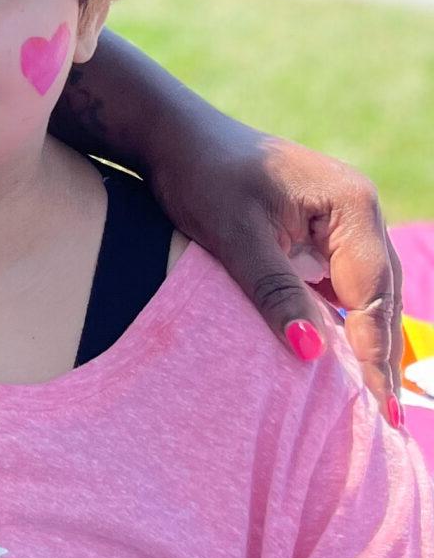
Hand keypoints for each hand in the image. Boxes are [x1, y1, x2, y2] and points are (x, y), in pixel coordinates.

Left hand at [148, 121, 403, 416]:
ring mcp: (342, 224)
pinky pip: (340, 288)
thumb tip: (311, 353)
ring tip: (369, 405)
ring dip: (364, 344)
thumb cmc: (201, 174)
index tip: (380, 404)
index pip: (373, 291)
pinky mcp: (320, 236)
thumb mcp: (235, 237)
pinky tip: (337, 364)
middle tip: (385, 421)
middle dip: (380, 354)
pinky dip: (341, 325)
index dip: (375, 350)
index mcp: (350, 204)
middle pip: (379, 296)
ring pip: (364, 295)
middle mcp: (358, 212)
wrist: (172, 137)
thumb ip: (275, 292)